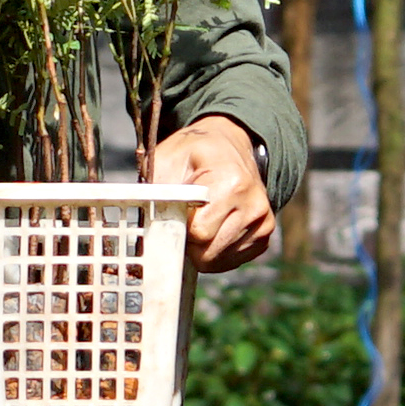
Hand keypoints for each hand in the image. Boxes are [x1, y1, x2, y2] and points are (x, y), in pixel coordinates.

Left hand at [149, 116, 272, 272]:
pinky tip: (213, 227)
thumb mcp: (167, 159)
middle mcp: (253, 204)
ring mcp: (263, 221)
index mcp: (231, 181)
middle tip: (184, 218)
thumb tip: (140, 225)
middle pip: (208, 252)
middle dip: (189, 242)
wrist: (229, 145)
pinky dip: (215, 250)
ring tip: (200, 219)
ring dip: (201, 248)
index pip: (199, 232)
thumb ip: (156, 192)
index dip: (178, 228)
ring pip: (218, 260)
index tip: (174, 212)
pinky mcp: (264, 235)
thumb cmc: (194, 153)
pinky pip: (231, 260)